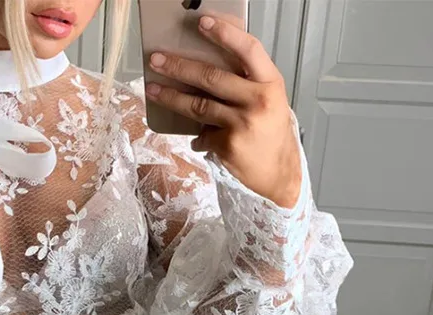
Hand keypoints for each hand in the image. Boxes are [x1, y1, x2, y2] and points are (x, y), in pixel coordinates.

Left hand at [146, 16, 301, 208]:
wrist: (279, 173)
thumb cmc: (271, 133)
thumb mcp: (268, 100)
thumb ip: (245, 83)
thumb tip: (203, 68)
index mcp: (270, 83)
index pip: (248, 50)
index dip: (225, 34)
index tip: (202, 23)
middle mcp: (258, 101)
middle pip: (212, 77)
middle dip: (179, 66)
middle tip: (157, 59)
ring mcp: (242, 124)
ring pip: (198, 106)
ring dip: (172, 97)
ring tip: (153, 90)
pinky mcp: (227, 145)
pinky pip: (202, 136)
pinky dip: (198, 137)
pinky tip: (202, 140)